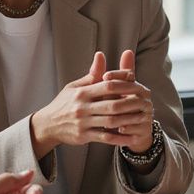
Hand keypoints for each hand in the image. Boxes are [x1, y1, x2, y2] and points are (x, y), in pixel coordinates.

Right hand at [30, 51, 154, 157]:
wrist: (47, 125)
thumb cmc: (64, 103)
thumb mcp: (74, 86)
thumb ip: (91, 74)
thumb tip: (101, 55)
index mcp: (82, 92)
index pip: (107, 85)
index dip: (124, 84)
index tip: (137, 84)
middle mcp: (82, 107)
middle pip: (112, 105)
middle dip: (131, 104)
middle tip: (146, 103)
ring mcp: (83, 123)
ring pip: (111, 122)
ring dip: (129, 121)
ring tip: (143, 119)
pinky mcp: (84, 136)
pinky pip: (105, 138)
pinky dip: (119, 139)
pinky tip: (131, 138)